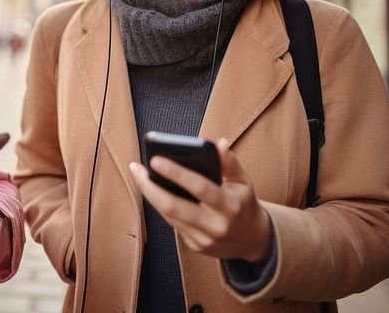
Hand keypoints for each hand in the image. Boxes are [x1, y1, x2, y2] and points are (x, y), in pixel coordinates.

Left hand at [130, 139, 271, 262]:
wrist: (252, 241)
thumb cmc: (244, 202)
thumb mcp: (243, 181)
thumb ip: (230, 162)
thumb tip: (218, 143)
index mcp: (230, 206)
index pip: (200, 188)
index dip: (176, 173)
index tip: (155, 159)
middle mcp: (216, 226)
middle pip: (174, 207)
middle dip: (150, 187)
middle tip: (135, 167)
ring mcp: (204, 239)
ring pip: (169, 216)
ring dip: (150, 194)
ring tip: (139, 174)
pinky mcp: (195, 246)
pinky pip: (172, 223)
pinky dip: (161, 205)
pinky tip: (152, 189)